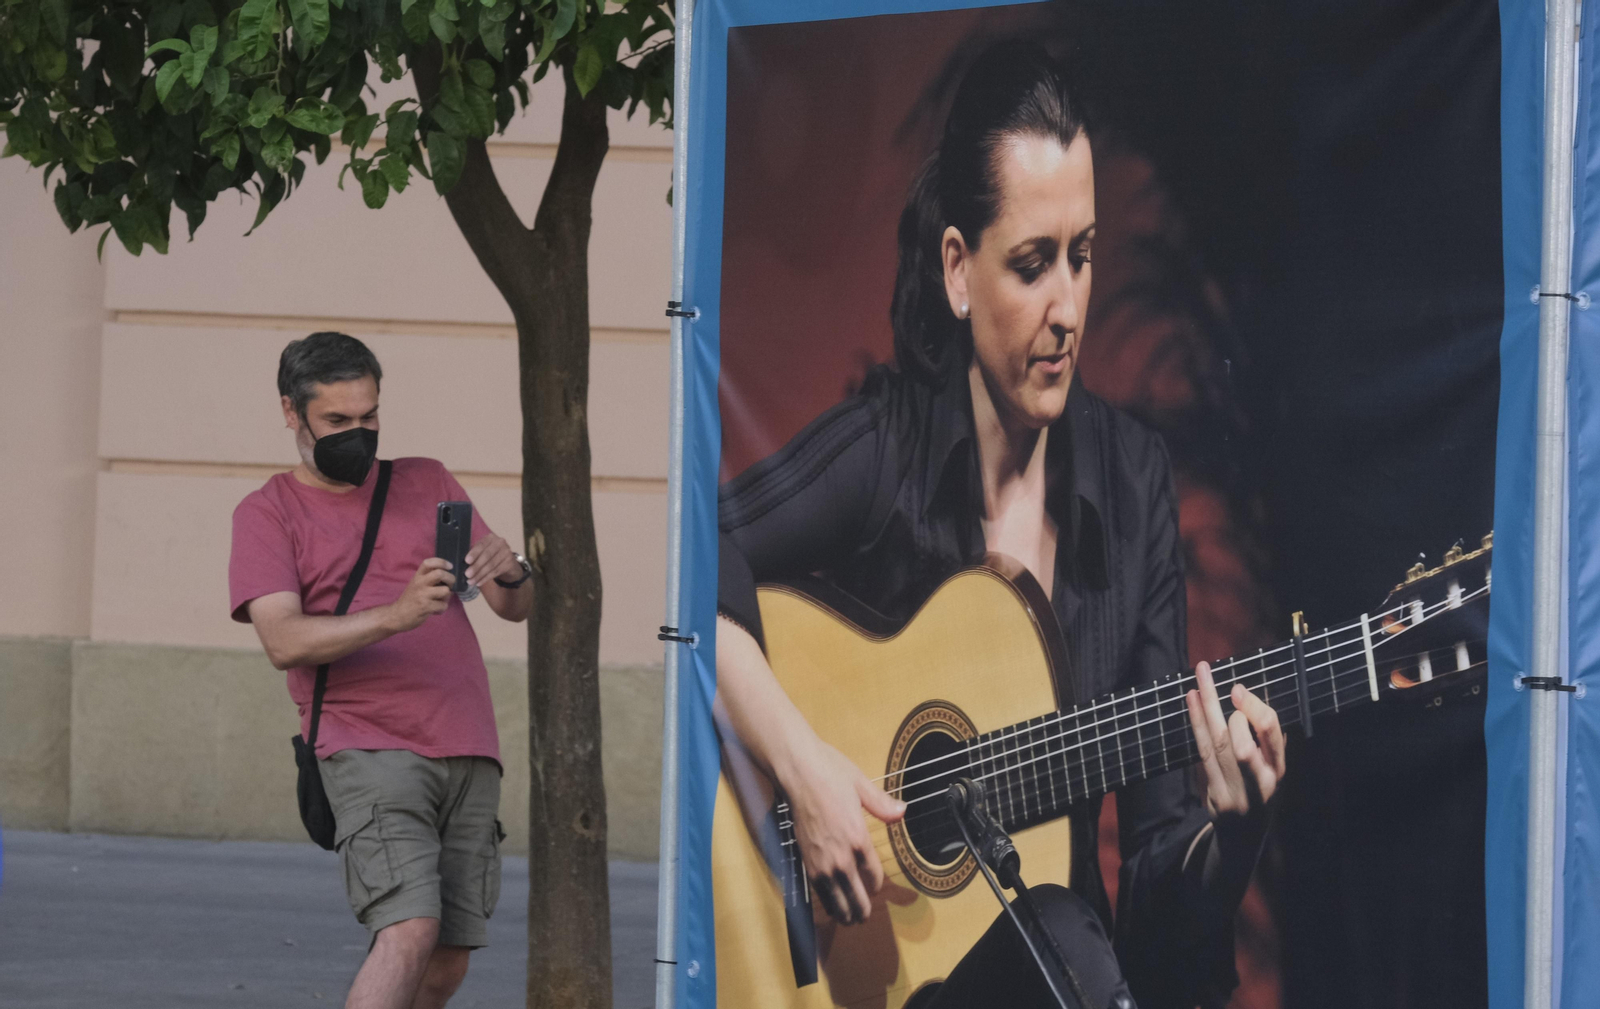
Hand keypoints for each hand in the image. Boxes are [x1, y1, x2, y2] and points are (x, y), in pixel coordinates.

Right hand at [387, 558, 455, 630]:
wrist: (397, 615)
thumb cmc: (410, 600)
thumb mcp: (416, 584)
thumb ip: (428, 578)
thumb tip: (448, 575)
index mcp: (417, 576)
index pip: (429, 563)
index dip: (442, 562)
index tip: (450, 566)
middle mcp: (419, 583)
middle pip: (440, 574)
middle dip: (451, 579)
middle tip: (450, 585)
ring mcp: (422, 595)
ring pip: (445, 591)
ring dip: (447, 597)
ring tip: (441, 600)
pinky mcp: (426, 607)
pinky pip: (443, 605)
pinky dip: (442, 609)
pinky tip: (435, 610)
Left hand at [465, 533, 518, 587]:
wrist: (509, 564)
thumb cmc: (491, 557)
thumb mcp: (482, 552)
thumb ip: (474, 555)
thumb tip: (462, 564)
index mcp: (490, 538)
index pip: (481, 544)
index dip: (474, 553)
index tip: (466, 561)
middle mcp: (500, 542)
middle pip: (487, 555)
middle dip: (476, 566)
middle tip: (467, 575)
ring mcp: (507, 552)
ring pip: (491, 565)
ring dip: (480, 574)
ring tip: (471, 581)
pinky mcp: (510, 563)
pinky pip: (496, 572)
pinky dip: (486, 578)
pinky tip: (479, 582)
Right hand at [780, 737, 905, 925]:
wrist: (796, 772)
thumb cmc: (829, 774)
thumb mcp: (861, 785)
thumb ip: (882, 805)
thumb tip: (902, 812)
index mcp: (858, 839)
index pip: (873, 877)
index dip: (876, 885)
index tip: (875, 885)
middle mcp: (840, 857)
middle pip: (855, 898)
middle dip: (862, 910)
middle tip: (864, 917)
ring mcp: (820, 862)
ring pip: (835, 902)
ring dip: (844, 913)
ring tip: (850, 920)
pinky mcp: (804, 860)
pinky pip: (818, 892)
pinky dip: (825, 903)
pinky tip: (829, 906)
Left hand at [1185, 661, 1286, 816]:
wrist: (1245, 838)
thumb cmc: (1259, 793)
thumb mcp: (1272, 771)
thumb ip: (1268, 743)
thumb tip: (1254, 703)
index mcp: (1278, 769)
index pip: (1271, 735)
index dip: (1254, 709)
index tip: (1236, 688)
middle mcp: (1261, 782)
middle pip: (1241, 743)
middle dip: (1225, 709)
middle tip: (1213, 680)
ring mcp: (1237, 791)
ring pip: (1218, 746)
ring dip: (1206, 710)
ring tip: (1197, 682)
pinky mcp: (1216, 795)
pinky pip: (1204, 754)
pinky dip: (1197, 726)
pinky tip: (1192, 703)